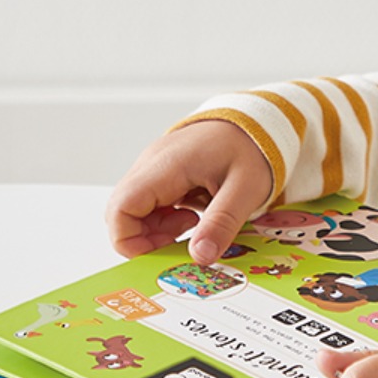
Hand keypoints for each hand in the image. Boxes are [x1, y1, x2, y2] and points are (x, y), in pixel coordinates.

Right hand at [105, 120, 272, 264]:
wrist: (256, 120)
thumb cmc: (251, 146)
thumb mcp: (246, 188)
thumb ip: (222, 223)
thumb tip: (201, 257)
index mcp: (166, 166)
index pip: (120, 208)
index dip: (130, 241)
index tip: (162, 253)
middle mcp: (151, 164)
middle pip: (122, 212)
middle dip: (146, 238)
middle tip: (183, 241)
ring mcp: (155, 167)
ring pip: (134, 210)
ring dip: (157, 229)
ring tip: (194, 224)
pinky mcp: (163, 172)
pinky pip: (150, 203)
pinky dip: (165, 218)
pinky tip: (193, 215)